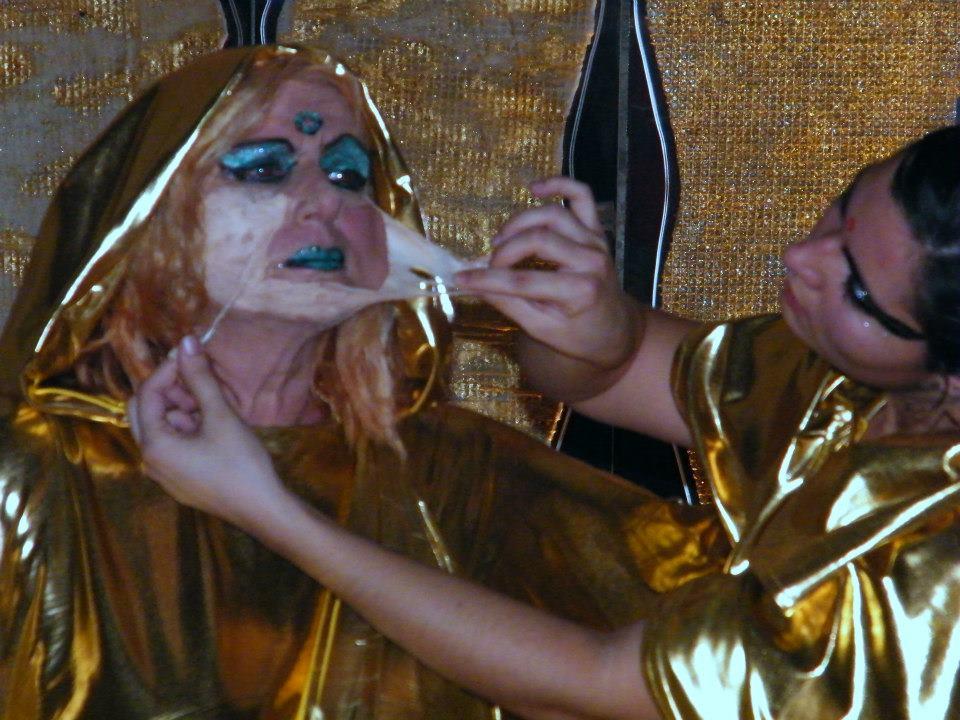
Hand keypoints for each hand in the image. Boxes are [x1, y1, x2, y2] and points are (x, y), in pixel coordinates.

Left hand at [127, 336, 282, 526]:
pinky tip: (216, 428)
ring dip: (182, 410)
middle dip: (170, 390)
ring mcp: (163, 474)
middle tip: (201, 382)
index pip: (148, 394)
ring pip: (162, 428)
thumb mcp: (221, 416)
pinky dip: (189, 429)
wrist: (262, 510)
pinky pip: (173, 446)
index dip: (168, 369)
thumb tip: (186, 341)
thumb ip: (200, 378)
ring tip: (215, 407)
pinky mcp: (179, 480)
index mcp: (154, 444)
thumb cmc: (240, 462)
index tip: (193, 354)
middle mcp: (150, 460)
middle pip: (146, 411)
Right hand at [455, 177, 637, 368]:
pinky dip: (559, 185)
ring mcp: (595, 242)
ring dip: (520, 223)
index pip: (524, 281)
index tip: (460, 279)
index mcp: (579, 291)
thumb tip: (471, 286)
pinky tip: (534, 189)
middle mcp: (591, 261)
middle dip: (505, 251)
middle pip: (539, 240)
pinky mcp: (596, 230)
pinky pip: (581, 196)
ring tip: (501, 241)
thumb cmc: (578, 335)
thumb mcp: (541, 329)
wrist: (616, 330)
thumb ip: (508, 304)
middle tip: (490, 266)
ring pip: (553, 214)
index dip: (487, 280)